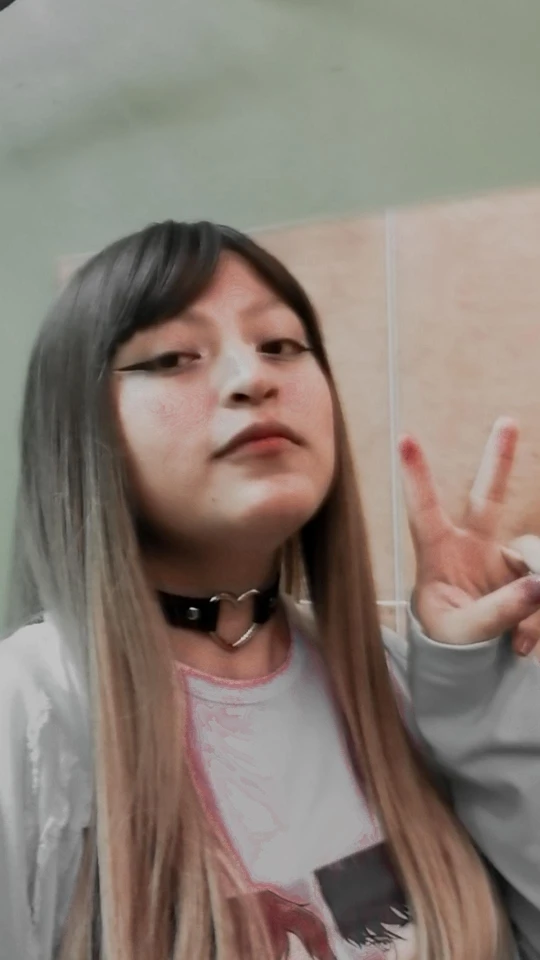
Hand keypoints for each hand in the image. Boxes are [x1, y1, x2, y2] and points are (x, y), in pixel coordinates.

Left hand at [399, 417, 539, 653]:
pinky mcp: (526, 575)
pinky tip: (525, 644)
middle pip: (488, 496)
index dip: (416, 477)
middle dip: (499, 459)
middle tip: (506, 421)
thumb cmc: (447, 642)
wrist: (466, 663)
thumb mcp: (463, 634)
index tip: (405, 439)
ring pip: (533, 561)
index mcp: (439, 554)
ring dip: (535, 601)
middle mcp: (471, 547)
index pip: (425, 511)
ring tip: (520, 642)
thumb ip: (498, 611)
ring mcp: (501, 559)